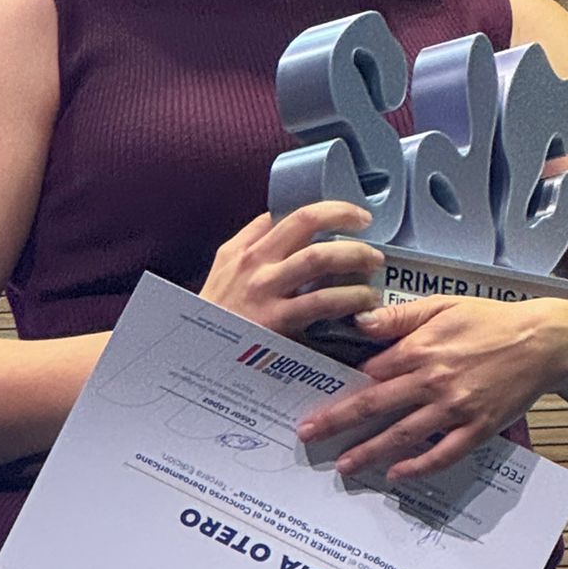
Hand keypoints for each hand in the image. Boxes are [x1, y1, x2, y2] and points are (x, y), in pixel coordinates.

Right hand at [200, 202, 383, 340]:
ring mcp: (265, 291)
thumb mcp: (224, 274)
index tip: (353, 214)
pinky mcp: (277, 322)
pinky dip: (350, 298)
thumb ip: (250, 246)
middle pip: (306, 223)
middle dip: (343, 218)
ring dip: (354, 257)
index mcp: (243, 250)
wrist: (193, 359)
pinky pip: (322, 302)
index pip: (288, 214)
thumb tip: (278, 220)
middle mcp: (254, 263)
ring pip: (318, 259)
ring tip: (373, 268)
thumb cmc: (217, 319)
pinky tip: (363, 304)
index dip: (328, 209)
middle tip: (366, 228)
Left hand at [295, 295, 567, 482]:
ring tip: (343, 464)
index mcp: (420, 348)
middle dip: (337, 421)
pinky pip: (442, 454)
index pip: (369, 371)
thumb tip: (360, 322)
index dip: (342, 385)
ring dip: (368, 451)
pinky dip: (418, 467)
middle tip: (308, 434)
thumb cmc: (491, 320)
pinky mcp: (478, 428)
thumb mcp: (442, 305)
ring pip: (402, 435)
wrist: (543, 342)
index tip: (318, 397)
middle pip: (374, 405)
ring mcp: (455, 408)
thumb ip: (399, 316)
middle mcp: (432, 380)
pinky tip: (396, 474)